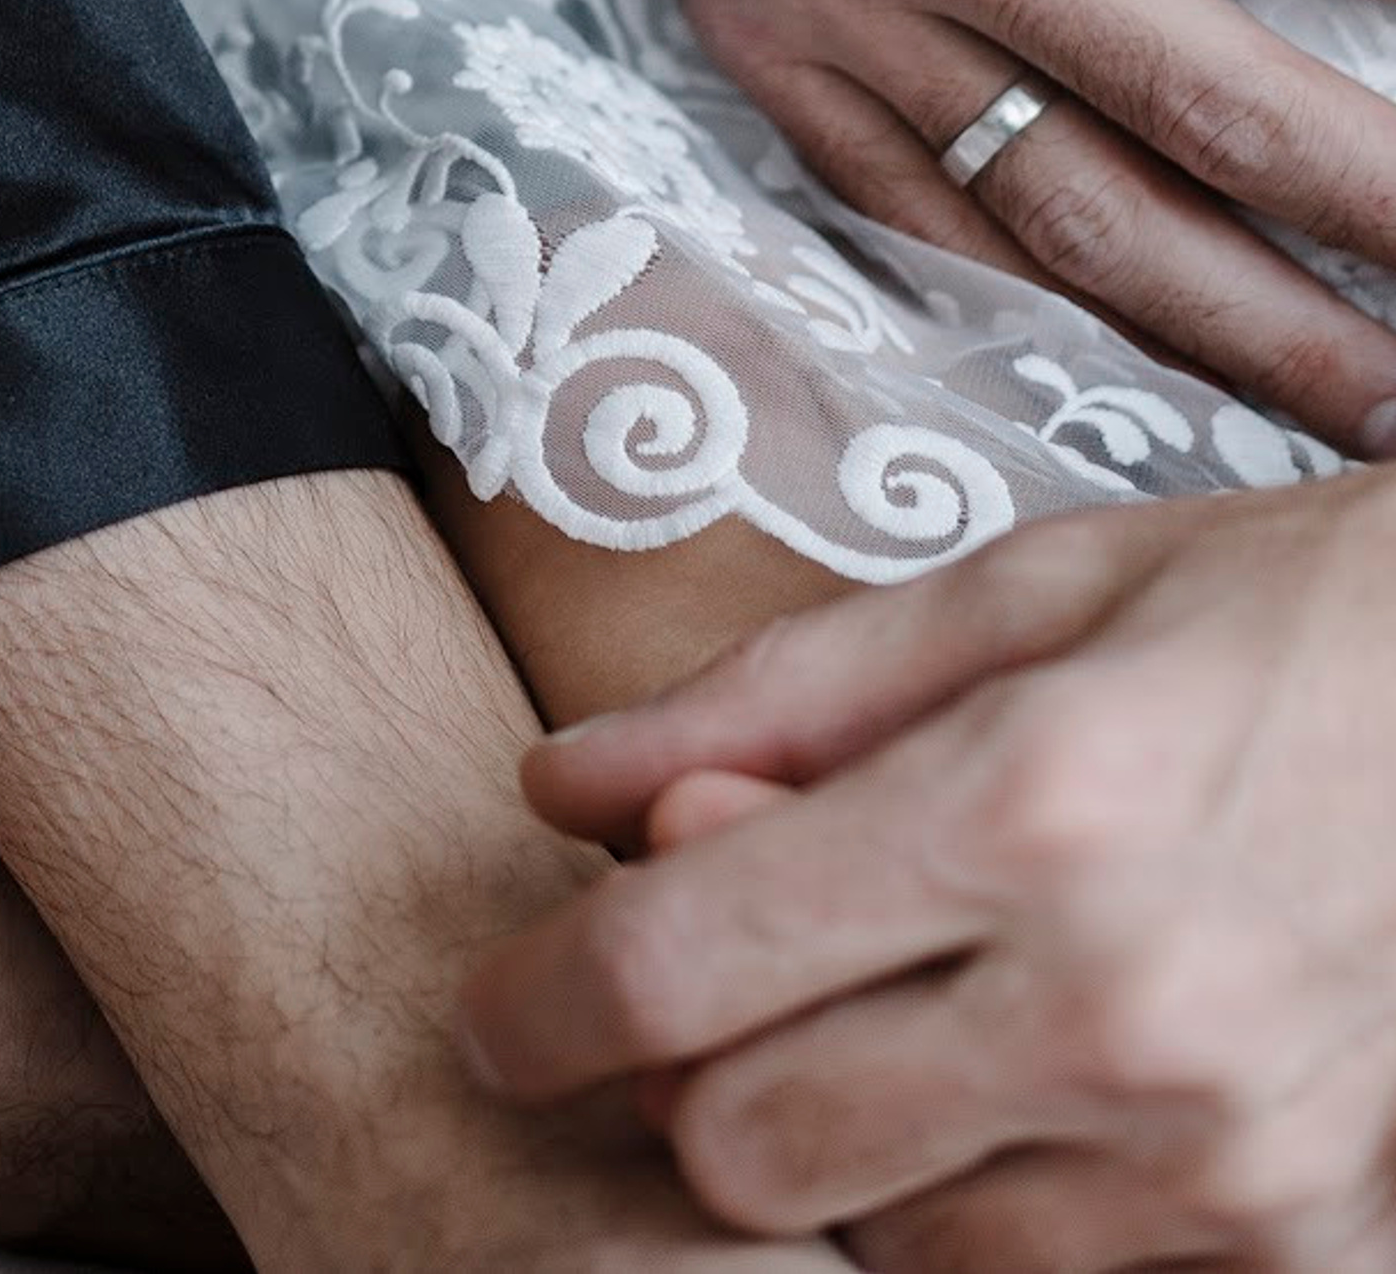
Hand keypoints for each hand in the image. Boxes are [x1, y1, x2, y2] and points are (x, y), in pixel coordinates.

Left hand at [461, 479, 1395, 1269]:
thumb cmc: (1268, 621)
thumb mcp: (1021, 591)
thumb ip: (771, 695)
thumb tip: (559, 783)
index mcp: (1028, 802)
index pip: (681, 969)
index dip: (543, 1006)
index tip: (496, 1015)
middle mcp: (1122, 1005)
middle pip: (751, 1147)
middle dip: (687, 1082)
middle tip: (716, 997)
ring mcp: (1222, 1157)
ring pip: (889, 1250)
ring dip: (848, 1157)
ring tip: (911, 1018)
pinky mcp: (1303, 1252)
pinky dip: (990, 1215)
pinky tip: (1024, 1092)